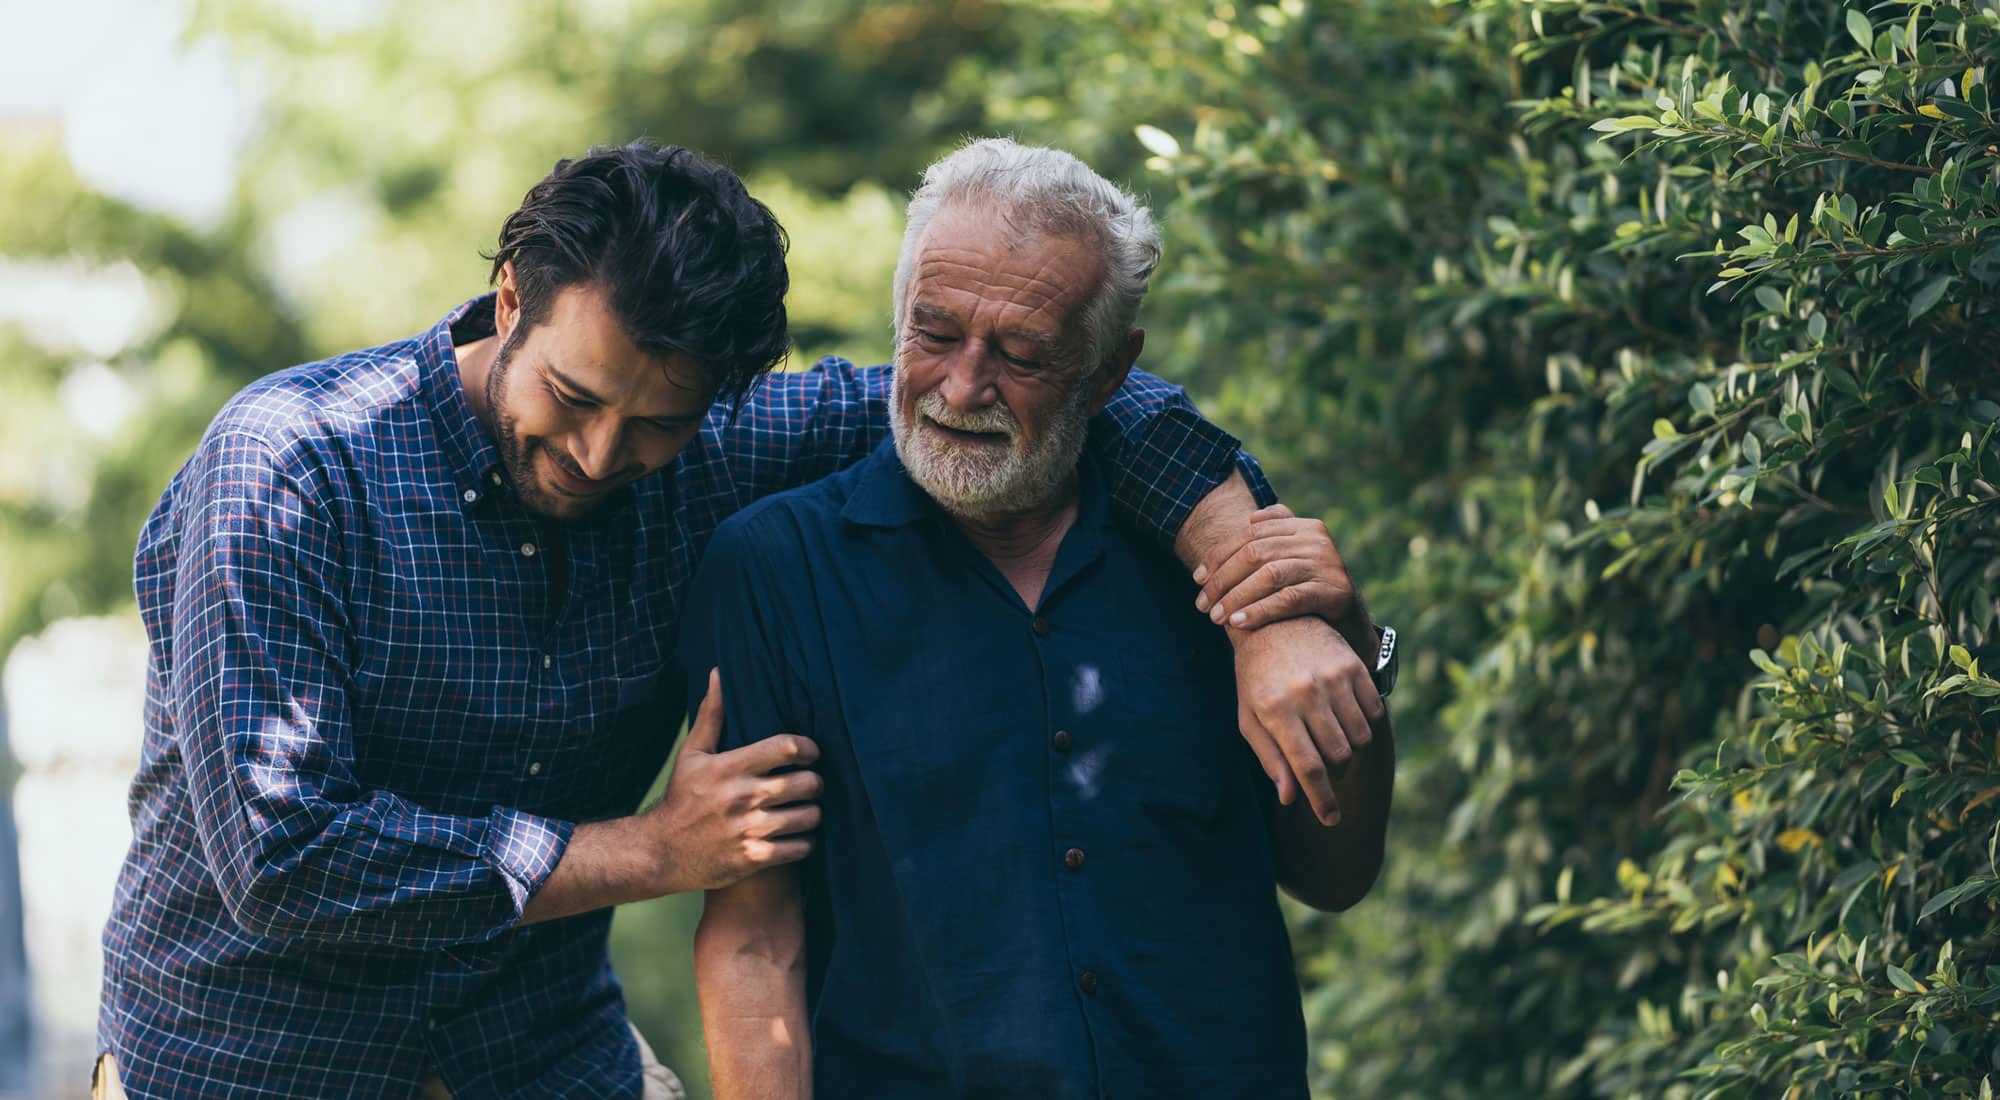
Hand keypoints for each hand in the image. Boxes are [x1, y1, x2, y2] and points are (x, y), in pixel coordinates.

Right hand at [641, 669, 821, 892]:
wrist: (660, 852)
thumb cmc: (681, 799)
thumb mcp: (692, 755)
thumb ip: (712, 715)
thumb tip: (719, 673)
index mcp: (730, 767)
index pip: (786, 748)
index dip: (808, 748)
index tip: (810, 753)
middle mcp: (743, 797)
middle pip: (806, 783)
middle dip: (815, 782)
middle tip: (810, 784)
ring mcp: (750, 830)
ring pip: (809, 817)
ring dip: (813, 813)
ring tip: (805, 810)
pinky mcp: (754, 858)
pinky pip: (800, 848)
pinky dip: (804, 842)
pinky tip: (796, 836)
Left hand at [1193, 504, 1373, 656]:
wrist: (1350, 622)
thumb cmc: (1310, 588)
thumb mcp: (1294, 558)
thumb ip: (1275, 536)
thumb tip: (1250, 517)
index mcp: (1304, 526)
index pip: (1250, 534)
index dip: (1219, 555)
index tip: (1197, 578)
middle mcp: (1317, 539)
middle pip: (1256, 553)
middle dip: (1223, 579)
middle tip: (1202, 605)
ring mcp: (1327, 564)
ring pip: (1269, 575)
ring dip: (1236, 597)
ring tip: (1216, 617)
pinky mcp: (1335, 592)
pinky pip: (1288, 599)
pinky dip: (1260, 611)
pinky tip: (1239, 623)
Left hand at [1231, 617, 1383, 825]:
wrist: (1273, 624)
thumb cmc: (1255, 679)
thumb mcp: (1250, 719)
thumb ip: (1271, 759)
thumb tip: (1290, 798)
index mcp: (1275, 709)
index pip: (1308, 767)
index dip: (1322, 799)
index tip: (1331, 819)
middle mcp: (1306, 693)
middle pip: (1338, 756)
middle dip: (1335, 774)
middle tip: (1325, 770)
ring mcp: (1332, 677)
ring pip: (1360, 738)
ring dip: (1350, 750)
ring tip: (1332, 740)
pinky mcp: (1353, 666)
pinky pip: (1374, 712)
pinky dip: (1365, 725)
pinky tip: (1346, 718)